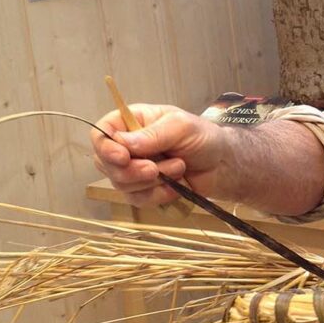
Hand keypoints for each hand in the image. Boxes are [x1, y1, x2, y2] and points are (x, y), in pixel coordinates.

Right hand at [91, 104, 227, 207]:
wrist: (223, 165)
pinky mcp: (145, 191)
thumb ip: (153, 134)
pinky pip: (139, 200)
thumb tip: (122, 143)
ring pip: (121, 185)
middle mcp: (128, 146)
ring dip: (153, 181)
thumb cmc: (204, 138)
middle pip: (106, 164)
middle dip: (132, 171)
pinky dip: (159, 195)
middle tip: (156, 168)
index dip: (106, 148)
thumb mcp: (182, 127)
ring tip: (179, 167)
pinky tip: (177, 186)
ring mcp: (134, 170)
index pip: (100, 133)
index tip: (123, 158)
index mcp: (132, 123)